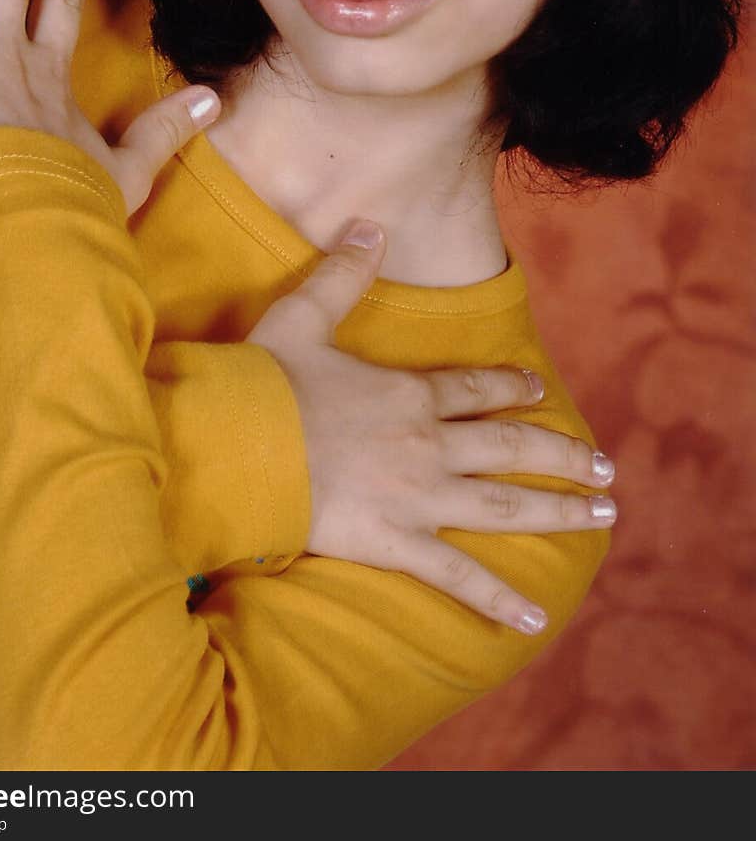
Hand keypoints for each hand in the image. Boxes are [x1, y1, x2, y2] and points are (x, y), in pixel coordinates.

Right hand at [248, 220, 616, 635]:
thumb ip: (342, 273)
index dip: (512, 388)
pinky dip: (495, 599)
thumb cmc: (264, 384)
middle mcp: (427, 445)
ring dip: (558, 510)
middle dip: (563, 456)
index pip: (476, 388)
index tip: (541, 391)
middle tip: (605, 469)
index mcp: (409, 394)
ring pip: (503, 506)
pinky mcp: (394, 543)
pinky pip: (456, 576)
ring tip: (602, 516)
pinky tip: (534, 618)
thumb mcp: (301, 315)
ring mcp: (417, 498)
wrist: (235, 448)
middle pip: (510, 448)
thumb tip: (369, 223)